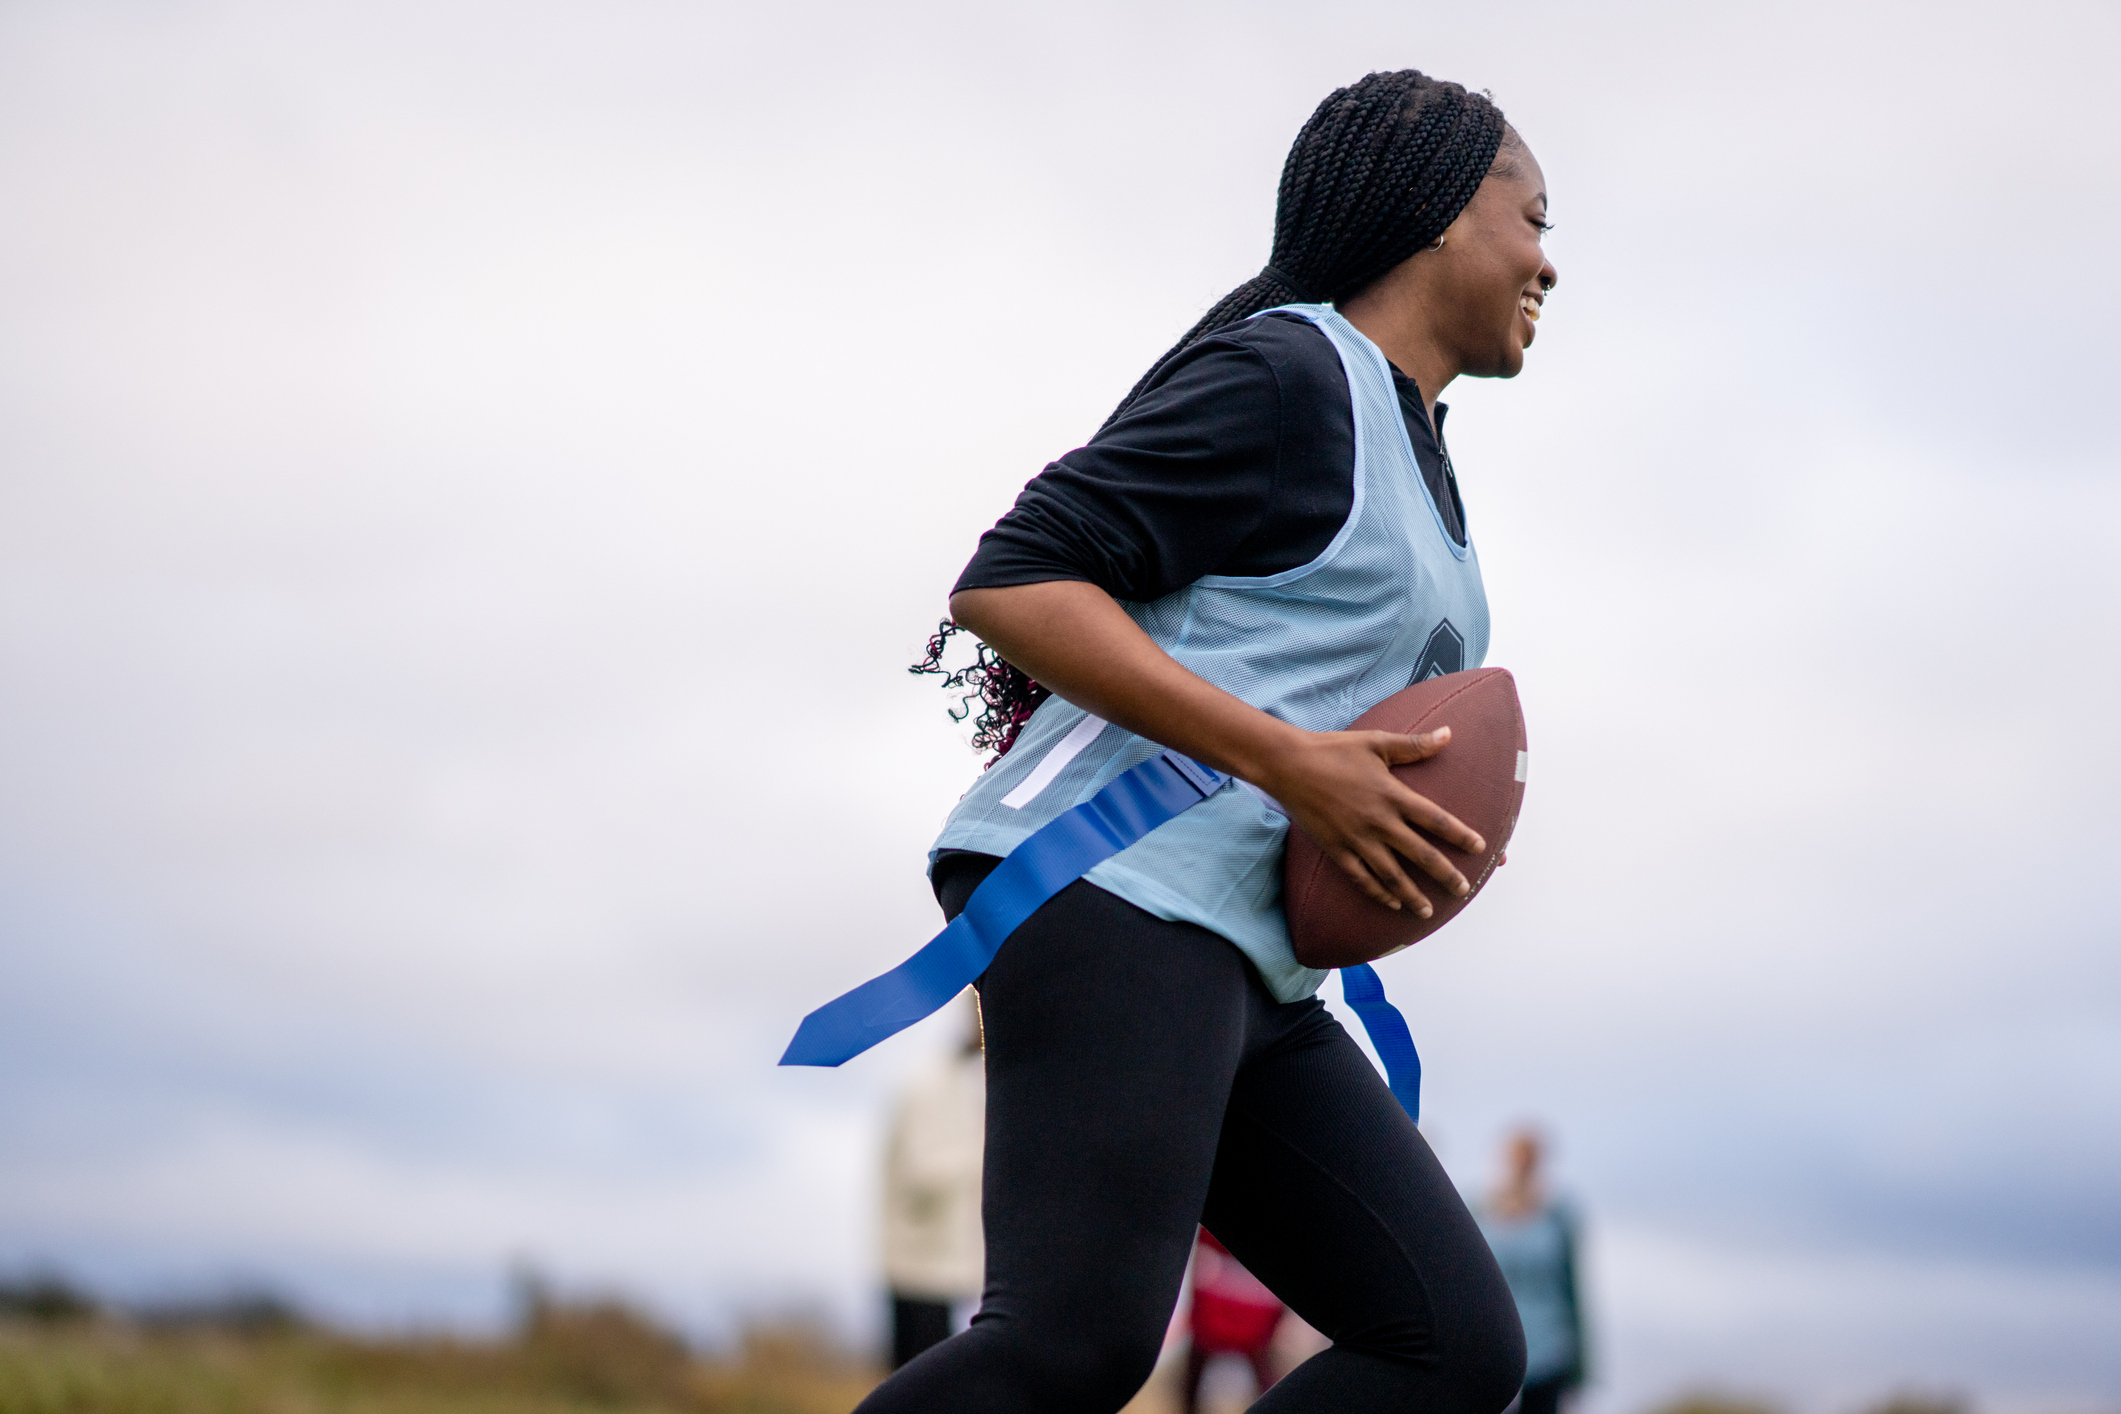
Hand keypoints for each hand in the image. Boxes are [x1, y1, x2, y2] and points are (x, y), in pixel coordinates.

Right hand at [1257, 727, 1484, 915]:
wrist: (1288, 764)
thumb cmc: (1334, 749)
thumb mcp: (1377, 742)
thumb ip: (1414, 745)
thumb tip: (1449, 734)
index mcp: (1392, 795)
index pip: (1435, 820)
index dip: (1459, 835)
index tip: (1480, 848)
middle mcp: (1378, 821)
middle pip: (1420, 855)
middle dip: (1445, 874)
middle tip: (1464, 889)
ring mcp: (1356, 838)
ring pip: (1392, 875)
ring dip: (1413, 895)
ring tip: (1428, 911)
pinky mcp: (1336, 849)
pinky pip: (1361, 877)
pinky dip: (1378, 893)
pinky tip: (1391, 903)